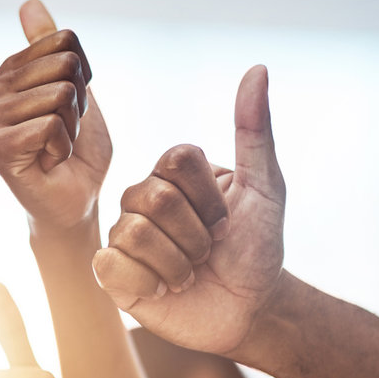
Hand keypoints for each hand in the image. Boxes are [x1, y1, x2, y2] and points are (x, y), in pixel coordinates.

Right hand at [0, 0, 111, 231]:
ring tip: (55, 148)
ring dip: (72, 129)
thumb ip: (51, 47)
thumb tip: (29, 2)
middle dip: (80, 105)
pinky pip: (50, 126)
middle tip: (64, 133)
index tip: (70, 109)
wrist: (77, 200)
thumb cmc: (77, 150)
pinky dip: (63, 148)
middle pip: (65, 66)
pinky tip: (48, 163)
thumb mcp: (74, 89)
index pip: (65, 42)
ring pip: (60, 96)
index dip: (84, 78)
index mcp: (9, 72)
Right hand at [93, 65, 285, 355]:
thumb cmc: (258, 247)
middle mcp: (140, 199)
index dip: (209, 197)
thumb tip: (258, 68)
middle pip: (154, 198)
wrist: (250, 309)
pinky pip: (112, 265)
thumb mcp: (266, 188)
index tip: (225, 218)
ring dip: (178, 264)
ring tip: (188, 275)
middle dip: (196, 235)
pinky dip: (148, 283)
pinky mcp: (112, 275)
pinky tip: (162, 291)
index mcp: (171, 174)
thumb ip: (255, 130)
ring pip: (134, 234)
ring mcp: (122, 236)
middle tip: (208, 252)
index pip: (176, 160)